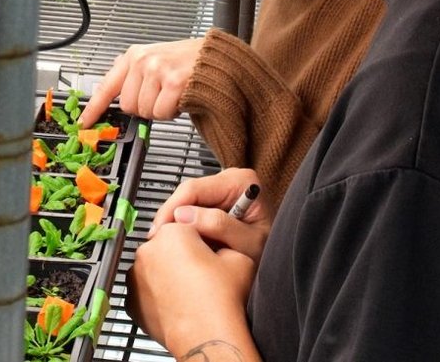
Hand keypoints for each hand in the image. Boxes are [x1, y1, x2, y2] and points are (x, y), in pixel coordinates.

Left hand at [77, 37, 205, 127]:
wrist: (215, 57)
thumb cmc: (186, 60)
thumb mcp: (154, 58)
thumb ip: (133, 73)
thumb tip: (112, 94)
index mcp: (134, 56)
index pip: (107, 86)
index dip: (94, 108)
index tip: (84, 122)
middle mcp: (143, 61)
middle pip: (128, 106)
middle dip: (144, 107)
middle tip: (160, 96)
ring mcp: (158, 71)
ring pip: (145, 112)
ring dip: (160, 109)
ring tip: (172, 94)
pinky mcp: (173, 83)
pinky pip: (161, 113)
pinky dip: (171, 112)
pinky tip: (180, 98)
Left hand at [128, 222, 259, 359]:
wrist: (208, 337)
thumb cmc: (222, 300)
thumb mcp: (238, 254)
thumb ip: (223, 239)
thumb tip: (218, 242)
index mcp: (173, 233)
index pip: (185, 225)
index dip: (199, 239)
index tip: (207, 252)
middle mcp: (149, 251)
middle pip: (166, 245)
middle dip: (180, 255)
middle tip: (199, 274)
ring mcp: (136, 277)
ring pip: (153, 267)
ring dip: (165, 274)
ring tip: (188, 291)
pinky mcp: (132, 301)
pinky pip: (145, 290)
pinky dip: (156, 295)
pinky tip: (175, 302)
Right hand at [150, 168, 271, 262]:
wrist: (283, 261)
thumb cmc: (272, 251)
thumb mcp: (248, 242)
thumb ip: (220, 226)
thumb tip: (184, 216)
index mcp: (241, 181)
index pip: (194, 188)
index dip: (172, 208)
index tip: (160, 230)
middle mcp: (231, 179)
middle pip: (187, 193)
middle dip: (170, 216)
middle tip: (157, 240)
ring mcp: (222, 189)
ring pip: (186, 201)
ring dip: (175, 222)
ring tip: (165, 243)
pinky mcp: (216, 201)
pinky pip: (191, 209)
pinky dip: (183, 225)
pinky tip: (178, 240)